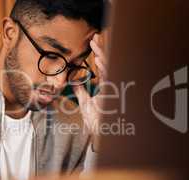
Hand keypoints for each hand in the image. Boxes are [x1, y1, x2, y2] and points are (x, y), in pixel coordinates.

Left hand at [72, 32, 107, 150]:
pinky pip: (111, 77)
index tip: (92, 45)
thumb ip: (80, 91)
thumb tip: (73, 82)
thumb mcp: (85, 103)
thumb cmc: (96, 122)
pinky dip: (105, 66)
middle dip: (101, 49)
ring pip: (111, 66)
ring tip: (95, 43)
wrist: (102, 134)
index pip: (104, 67)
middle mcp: (113, 85)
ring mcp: (115, 88)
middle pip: (109, 63)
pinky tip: (98, 58)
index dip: (99, 55)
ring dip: (102, 53)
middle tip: (94, 37)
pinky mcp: (115, 93)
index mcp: (107, 86)